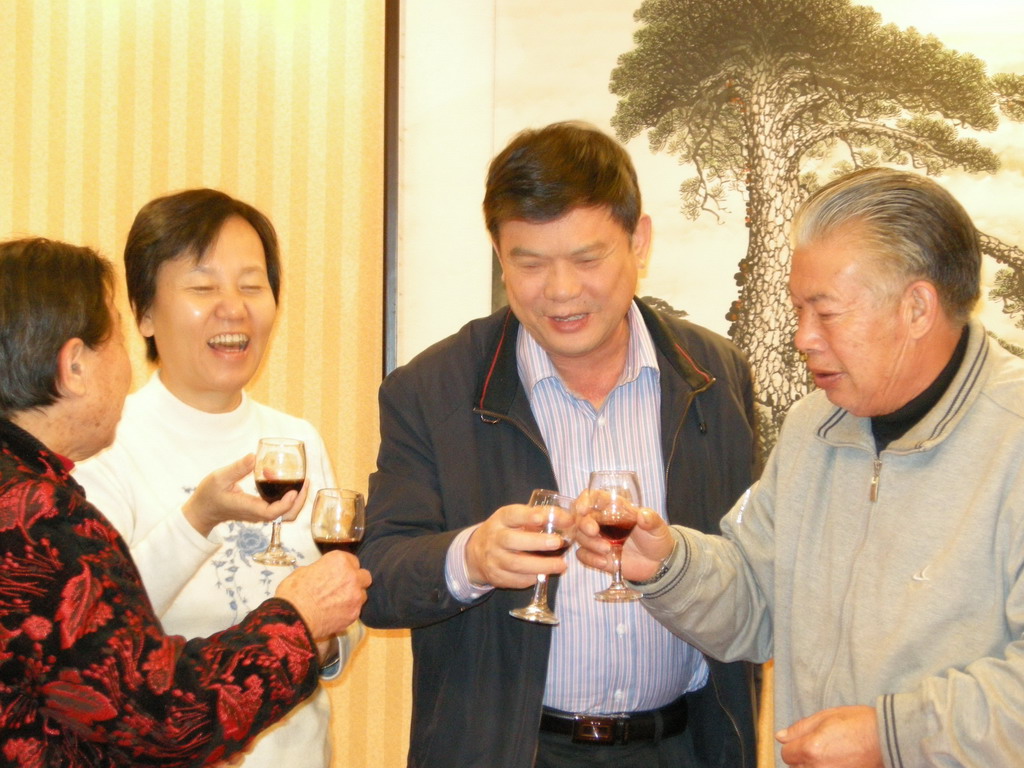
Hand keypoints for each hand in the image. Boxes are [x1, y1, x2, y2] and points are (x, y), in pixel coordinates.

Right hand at [182, 454, 308, 536]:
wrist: (202, 511)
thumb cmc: (208, 495)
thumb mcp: (219, 478)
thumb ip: (237, 468)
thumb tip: (254, 457)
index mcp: (249, 508)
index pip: (273, 513)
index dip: (287, 504)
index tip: (294, 490)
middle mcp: (257, 514)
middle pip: (286, 516)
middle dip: (299, 501)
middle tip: (306, 482)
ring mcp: (260, 514)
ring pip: (285, 513)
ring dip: (295, 497)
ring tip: (299, 479)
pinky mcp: (260, 510)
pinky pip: (279, 507)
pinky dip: (286, 495)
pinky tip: (281, 479)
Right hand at [275, 551, 370, 638]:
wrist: (294, 617)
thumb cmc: (294, 593)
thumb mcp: (303, 571)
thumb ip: (320, 569)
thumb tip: (321, 573)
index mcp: (340, 560)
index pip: (353, 561)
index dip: (345, 568)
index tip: (339, 574)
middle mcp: (352, 576)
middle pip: (364, 576)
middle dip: (356, 581)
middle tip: (343, 588)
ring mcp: (356, 595)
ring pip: (362, 594)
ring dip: (354, 597)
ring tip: (338, 603)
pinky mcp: (354, 613)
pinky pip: (356, 610)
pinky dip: (348, 612)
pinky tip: (335, 614)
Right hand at [464, 504, 571, 588]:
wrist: (476, 553)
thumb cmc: (506, 531)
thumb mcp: (516, 519)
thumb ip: (540, 516)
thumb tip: (569, 519)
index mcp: (500, 520)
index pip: (512, 515)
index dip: (526, 516)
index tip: (541, 518)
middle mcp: (494, 538)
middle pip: (512, 541)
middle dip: (536, 542)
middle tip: (558, 542)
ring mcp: (493, 559)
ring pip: (516, 564)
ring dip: (541, 566)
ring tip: (561, 565)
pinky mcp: (496, 577)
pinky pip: (516, 580)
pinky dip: (532, 578)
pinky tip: (544, 574)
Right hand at [573, 490, 674, 580]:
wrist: (658, 564)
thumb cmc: (656, 539)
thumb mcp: (657, 527)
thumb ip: (651, 520)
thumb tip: (643, 515)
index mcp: (615, 509)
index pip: (594, 498)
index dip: (584, 501)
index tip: (582, 509)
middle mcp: (603, 522)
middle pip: (582, 518)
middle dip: (584, 524)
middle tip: (593, 532)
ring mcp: (598, 539)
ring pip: (580, 536)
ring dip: (590, 543)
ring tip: (607, 550)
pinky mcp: (597, 555)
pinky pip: (583, 555)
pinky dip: (590, 559)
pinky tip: (605, 562)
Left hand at [776, 705, 882, 766]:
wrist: (888, 740)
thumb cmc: (859, 724)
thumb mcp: (825, 717)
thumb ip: (799, 729)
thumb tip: (780, 736)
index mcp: (811, 749)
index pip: (786, 754)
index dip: (793, 745)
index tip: (804, 740)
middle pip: (796, 767)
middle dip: (802, 757)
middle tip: (820, 746)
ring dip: (813, 765)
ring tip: (830, 754)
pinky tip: (837, 761)